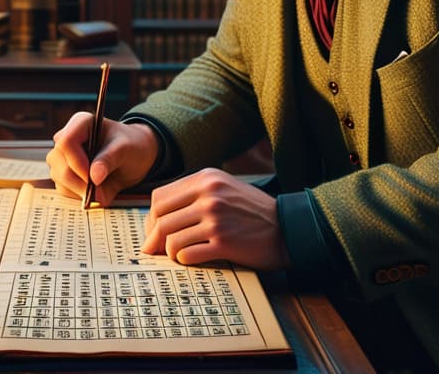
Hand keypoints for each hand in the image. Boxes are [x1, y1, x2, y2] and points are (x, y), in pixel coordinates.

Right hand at [46, 113, 157, 206]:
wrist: (134, 158)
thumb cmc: (131, 146)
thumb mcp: (126, 149)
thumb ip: (109, 159)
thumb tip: (94, 177)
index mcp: (81, 123)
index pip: (66, 141)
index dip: (76, 162)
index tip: (92, 178)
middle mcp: (68, 139)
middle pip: (56, 160)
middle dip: (77, 180)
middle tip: (98, 189)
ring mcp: (63, 157)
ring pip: (58, 176)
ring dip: (78, 189)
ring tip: (102, 189)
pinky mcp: (65, 174)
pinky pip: (63, 188)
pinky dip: (78, 195)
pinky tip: (96, 191)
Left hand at [142, 168, 287, 270]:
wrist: (287, 228)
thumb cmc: (253, 212)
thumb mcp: (224, 189)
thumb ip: (194, 195)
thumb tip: (157, 218)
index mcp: (206, 179)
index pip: (159, 198)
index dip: (151, 218)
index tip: (154, 232)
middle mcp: (209, 195)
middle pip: (160, 219)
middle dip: (153, 238)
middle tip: (155, 250)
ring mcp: (216, 218)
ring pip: (170, 238)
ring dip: (168, 251)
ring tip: (176, 255)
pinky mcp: (223, 242)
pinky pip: (186, 254)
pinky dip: (182, 260)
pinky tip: (191, 259)